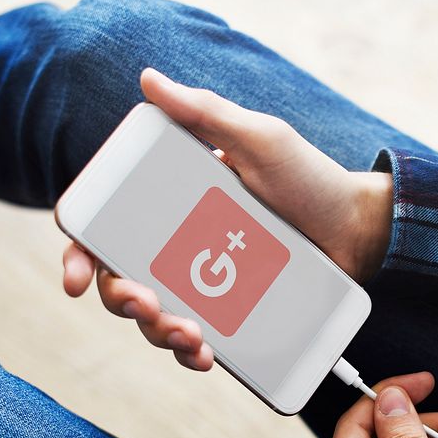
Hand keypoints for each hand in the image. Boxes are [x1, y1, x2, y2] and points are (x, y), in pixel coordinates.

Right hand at [61, 68, 393, 370]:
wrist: (359, 230)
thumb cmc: (310, 180)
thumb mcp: (260, 141)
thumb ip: (207, 115)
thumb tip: (150, 81)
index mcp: (171, 205)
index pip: (109, 231)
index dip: (83, 255)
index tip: (78, 278)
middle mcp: (179, 246)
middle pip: (124, 281)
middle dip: (123, 300)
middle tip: (148, 304)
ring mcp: (206, 284)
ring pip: (156, 318)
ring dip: (157, 333)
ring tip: (188, 335)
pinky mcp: (232, 314)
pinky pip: (199, 341)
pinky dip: (192, 353)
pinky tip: (205, 355)